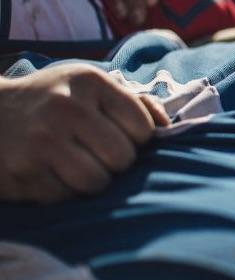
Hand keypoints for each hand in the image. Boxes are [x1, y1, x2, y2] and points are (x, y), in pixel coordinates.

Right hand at [0, 65, 169, 203]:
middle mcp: (66, 107)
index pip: (143, 128)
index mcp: (90, 82)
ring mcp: (40, 140)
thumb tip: (169, 128)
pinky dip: (65, 192)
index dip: (136, 140)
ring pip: (97, 182)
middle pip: (122, 158)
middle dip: (116, 163)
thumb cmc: (53, 101)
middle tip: (96, 154)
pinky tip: (51, 173)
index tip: (117, 135)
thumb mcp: (90, 87)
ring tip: (76, 165)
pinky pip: (65, 197)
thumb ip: (135, 103)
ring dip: (92, 181)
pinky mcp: (21, 172)